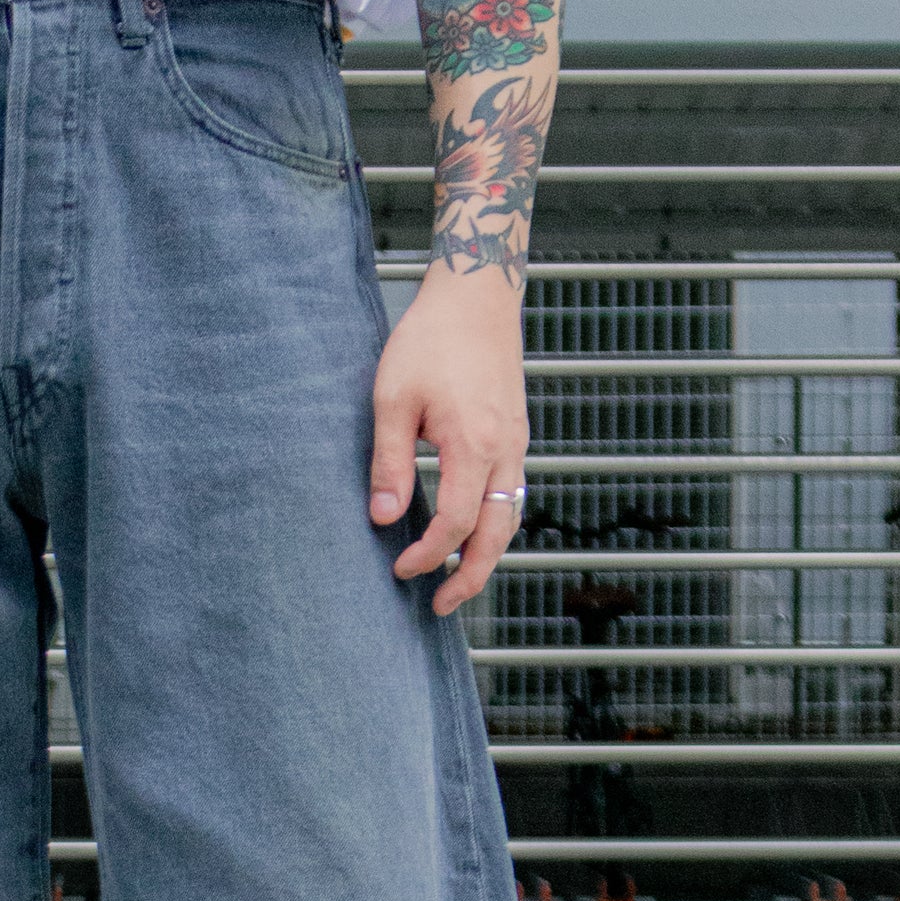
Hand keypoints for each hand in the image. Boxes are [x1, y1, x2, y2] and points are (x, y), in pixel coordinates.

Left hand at [368, 264, 528, 615]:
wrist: (477, 295)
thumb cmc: (430, 339)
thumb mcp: (393, 398)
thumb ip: (389, 463)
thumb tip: (382, 518)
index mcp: (474, 445)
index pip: (457, 524)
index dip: (430, 555)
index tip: (401, 570)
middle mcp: (506, 451)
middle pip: (497, 535)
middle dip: (472, 577)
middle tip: (441, 605)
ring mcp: (517, 444)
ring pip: (511, 518)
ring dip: (487, 555)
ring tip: (457, 580)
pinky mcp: (516, 435)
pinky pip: (513, 495)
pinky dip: (495, 525)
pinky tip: (471, 535)